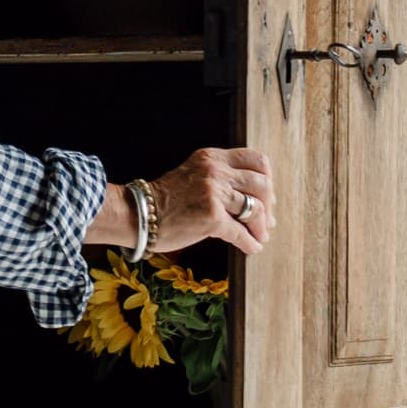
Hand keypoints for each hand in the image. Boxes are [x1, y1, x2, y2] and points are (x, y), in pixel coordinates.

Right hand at [149, 146, 275, 255]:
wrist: (138, 214)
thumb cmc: (164, 200)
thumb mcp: (193, 174)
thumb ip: (219, 177)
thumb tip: (251, 198)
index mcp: (213, 158)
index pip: (256, 160)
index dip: (267, 178)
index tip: (265, 194)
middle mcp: (216, 172)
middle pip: (261, 185)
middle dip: (268, 206)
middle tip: (266, 220)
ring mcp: (214, 194)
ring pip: (255, 209)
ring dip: (261, 227)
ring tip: (260, 236)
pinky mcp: (212, 218)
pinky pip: (241, 233)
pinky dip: (250, 243)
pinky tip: (252, 248)